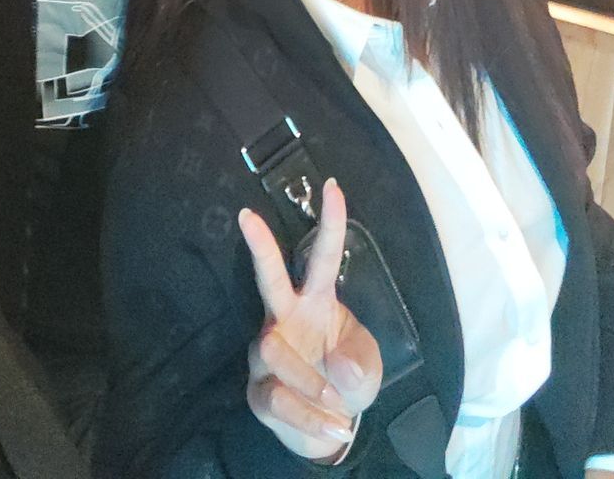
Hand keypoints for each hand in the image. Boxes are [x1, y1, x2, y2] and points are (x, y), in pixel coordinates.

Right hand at [240, 177, 381, 464]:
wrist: (330, 426)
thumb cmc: (348, 380)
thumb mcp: (367, 367)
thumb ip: (360, 362)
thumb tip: (337, 365)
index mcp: (317, 302)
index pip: (322, 256)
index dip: (330, 223)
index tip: (333, 187)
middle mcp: (285, 318)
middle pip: (268, 276)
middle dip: (259, 245)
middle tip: (246, 215)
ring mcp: (267, 351)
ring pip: (274, 348)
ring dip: (310, 380)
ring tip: (339, 406)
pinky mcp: (258, 389)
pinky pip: (279, 399)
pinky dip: (311, 417)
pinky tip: (330, 425)